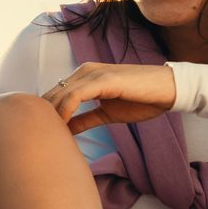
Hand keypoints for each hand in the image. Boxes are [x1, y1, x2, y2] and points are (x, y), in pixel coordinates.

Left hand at [44, 63, 177, 134]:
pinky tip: (63, 125)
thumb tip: (65, 130)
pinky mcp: (103, 80)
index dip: (46, 114)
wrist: (168, 90)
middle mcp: (84, 71)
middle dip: (43, 115)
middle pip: (53, 94)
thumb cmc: (141, 100)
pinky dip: (65, 110)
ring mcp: (93, 73)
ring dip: (51, 115)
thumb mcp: (107, 114)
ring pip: (60, 94)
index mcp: (84, 77)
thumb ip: (85, 119)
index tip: (42, 134)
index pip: (55, 94)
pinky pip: (75, 96)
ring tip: (48, 135)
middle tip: (39, 137)